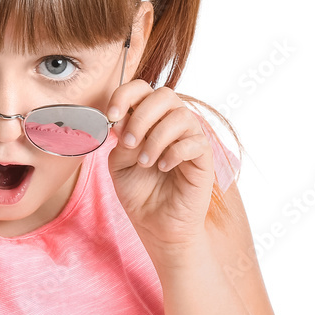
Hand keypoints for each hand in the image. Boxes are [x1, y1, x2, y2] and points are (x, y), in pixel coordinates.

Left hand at [106, 83, 214, 252]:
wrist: (155, 225)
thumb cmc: (139, 194)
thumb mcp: (119, 165)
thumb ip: (121, 140)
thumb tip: (122, 118)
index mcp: (149, 121)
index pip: (141, 90)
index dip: (125, 95)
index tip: (111, 116)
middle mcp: (171, 124)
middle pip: (164, 95)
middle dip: (141, 116)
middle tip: (130, 143)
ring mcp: (189, 139)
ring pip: (181, 115)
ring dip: (157, 138)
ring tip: (145, 163)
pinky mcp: (203, 158)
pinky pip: (196, 141)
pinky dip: (175, 152)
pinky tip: (163, 167)